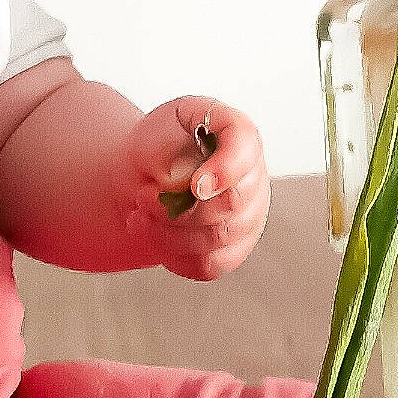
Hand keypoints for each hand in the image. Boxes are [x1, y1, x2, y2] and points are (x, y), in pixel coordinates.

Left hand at [120, 95, 269, 281]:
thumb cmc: (157, 148)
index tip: (195, 186)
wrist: (147, 175)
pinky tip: (155, 234)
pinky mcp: (234, 248)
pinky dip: (174, 255)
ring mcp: (249, 216)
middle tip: (144, 195)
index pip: (246, 148)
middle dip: (179, 206)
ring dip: (168, 231)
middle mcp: (254, 176)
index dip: (225, 170)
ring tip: (143, 212)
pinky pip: (209, 265)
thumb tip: (180, 183)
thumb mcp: (154, 133)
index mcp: (238, 134)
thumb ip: (167, 151)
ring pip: (216, 238)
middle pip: (232, 203)